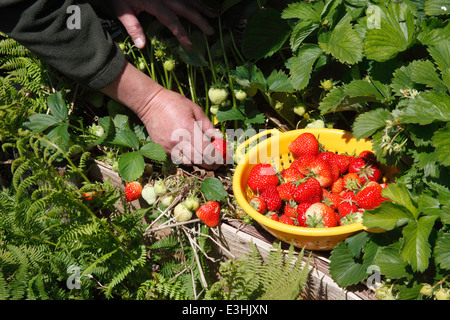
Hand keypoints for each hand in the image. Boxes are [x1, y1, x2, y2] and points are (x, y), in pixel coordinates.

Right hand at [100, 61, 222, 168]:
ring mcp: (169, 147)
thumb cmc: (175, 103)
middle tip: (217, 161)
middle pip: (199, 160)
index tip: (223, 158)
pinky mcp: (162, 150)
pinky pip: (178, 159)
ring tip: (203, 155)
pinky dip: (186, 158)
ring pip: (189, 162)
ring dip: (198, 161)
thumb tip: (219, 138)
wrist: (150, 104)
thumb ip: (208, 126)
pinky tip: (190, 151)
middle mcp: (179, 141)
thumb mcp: (195, 110)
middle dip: (210, 163)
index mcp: (189, 130)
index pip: (207, 151)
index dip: (217, 157)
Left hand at [111, 0, 216, 48]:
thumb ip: (132, 26)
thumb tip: (142, 45)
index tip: (189, 44)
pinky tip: (200, 3)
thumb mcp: (120, 9)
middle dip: (200, 20)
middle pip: (186, 8)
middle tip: (211, 31)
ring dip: (201, 7)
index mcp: (154, 2)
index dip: (181, 33)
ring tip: (214, 15)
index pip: (171, 20)